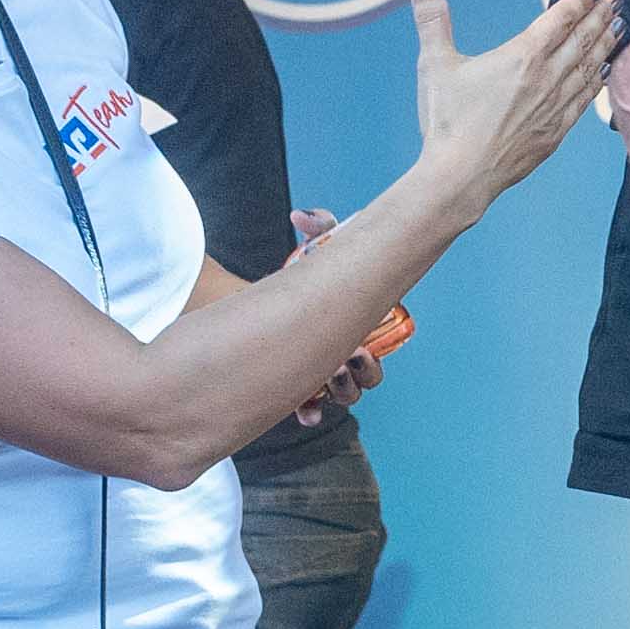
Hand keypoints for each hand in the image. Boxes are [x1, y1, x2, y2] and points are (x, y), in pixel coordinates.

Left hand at [283, 207, 393, 424]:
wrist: (257, 300)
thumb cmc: (298, 278)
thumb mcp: (316, 251)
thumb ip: (319, 227)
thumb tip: (302, 216)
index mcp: (354, 334)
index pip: (372, 361)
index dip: (369, 365)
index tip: (357, 351)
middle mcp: (340, 358)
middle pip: (361, 384)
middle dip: (358, 378)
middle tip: (345, 360)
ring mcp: (318, 374)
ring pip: (341, 397)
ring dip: (339, 392)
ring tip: (325, 376)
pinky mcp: (293, 384)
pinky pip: (308, 408)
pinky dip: (310, 412)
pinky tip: (305, 410)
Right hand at [415, 0, 625, 208]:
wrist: (462, 176)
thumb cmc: (447, 121)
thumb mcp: (434, 63)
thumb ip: (432, 18)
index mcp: (522, 57)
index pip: (559, 20)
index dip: (579, 0)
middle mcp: (546, 78)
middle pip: (581, 40)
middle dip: (600, 17)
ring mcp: (555, 107)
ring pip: (589, 68)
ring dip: (605, 44)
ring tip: (620, 26)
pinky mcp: (556, 132)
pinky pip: (585, 100)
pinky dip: (598, 81)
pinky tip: (606, 72)